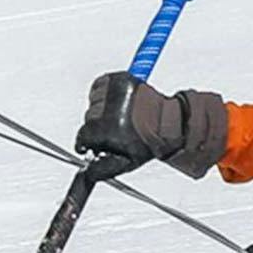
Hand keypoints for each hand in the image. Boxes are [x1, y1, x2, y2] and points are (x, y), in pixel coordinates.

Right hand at [75, 72, 227, 177]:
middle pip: (88, 118)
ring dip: (100, 108)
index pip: (83, 135)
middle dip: (96, 127)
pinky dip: (104, 92)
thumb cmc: (150, 142)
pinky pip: (100, 84)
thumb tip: (86, 173)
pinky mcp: (120, 80)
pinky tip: (115, 102)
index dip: (85, 142)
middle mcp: (111, 109)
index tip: (86, 144)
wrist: (168, 122)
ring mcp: (116, 92)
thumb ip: (103, 169)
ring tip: (116, 115)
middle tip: (110, 130)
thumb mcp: (126, 163)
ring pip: (93, 101)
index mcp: (110, 129)